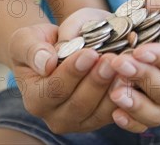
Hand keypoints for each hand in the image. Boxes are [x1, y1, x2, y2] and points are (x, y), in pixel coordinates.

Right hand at [7, 18, 148, 133]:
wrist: (60, 47)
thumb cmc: (41, 42)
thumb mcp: (27, 38)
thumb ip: (32, 49)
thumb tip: (46, 63)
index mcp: (35, 99)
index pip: (54, 89)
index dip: (73, 72)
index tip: (89, 53)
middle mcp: (55, 116)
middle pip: (79, 103)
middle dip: (96, 80)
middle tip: (111, 59)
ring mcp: (78, 121)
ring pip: (99, 111)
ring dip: (113, 88)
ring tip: (124, 66)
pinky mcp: (98, 118)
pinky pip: (113, 112)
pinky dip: (124, 95)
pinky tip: (131, 75)